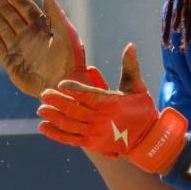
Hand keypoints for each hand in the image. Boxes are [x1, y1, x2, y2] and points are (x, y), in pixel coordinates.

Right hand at [0, 0, 103, 97]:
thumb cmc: (69, 61)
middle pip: (11, 15)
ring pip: (2, 29)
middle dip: (1, 4)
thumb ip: (55, 14)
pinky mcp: (11, 62)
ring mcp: (19, 48)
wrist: (62, 86)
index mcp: (43, 28)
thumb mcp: (66, 34)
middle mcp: (29, 36)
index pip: (26, 8)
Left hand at [38, 43, 187, 173]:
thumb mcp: (138, 87)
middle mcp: (102, 119)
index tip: (60, 84)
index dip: (73, 90)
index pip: (88, 95)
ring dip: (54, 117)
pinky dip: (56, 134)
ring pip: (70, 124)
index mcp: (111, 103)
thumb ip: (130, 66)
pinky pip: (70, 139)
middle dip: (57, 101)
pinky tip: (44, 127)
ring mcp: (96, 133)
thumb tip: (130, 45)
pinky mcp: (93, 144)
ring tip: (41, 109)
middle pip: (74, 109)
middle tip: (44, 94)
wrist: (149, 139)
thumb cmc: (142, 110)